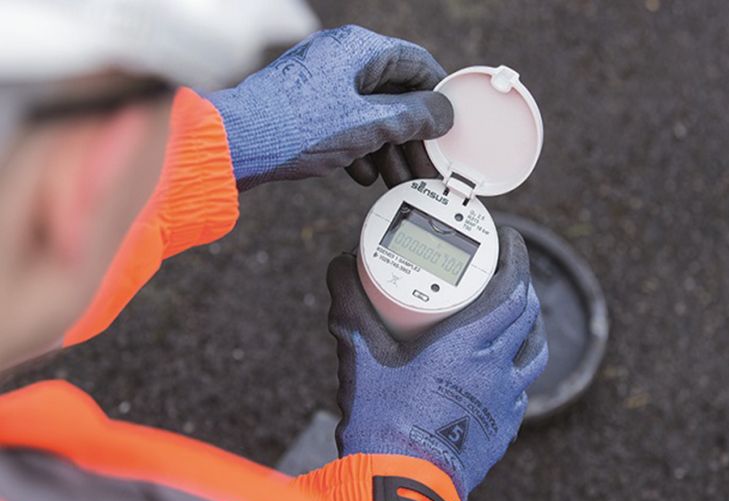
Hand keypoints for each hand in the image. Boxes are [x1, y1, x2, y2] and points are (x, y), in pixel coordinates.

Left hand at [206, 25, 452, 190]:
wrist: (233, 145)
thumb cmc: (295, 127)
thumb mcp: (367, 125)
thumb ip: (412, 118)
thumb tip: (443, 114)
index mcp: (358, 49)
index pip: (416, 64)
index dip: (437, 97)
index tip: (450, 126)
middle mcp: (340, 59)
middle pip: (393, 93)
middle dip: (412, 135)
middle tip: (428, 166)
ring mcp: (321, 82)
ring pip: (370, 112)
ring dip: (388, 147)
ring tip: (399, 178)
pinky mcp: (305, 106)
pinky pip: (345, 123)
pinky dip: (360, 147)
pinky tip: (363, 173)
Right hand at [326, 227, 547, 500]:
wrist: (401, 488)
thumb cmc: (383, 422)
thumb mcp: (361, 357)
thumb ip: (350, 307)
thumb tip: (340, 268)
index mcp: (469, 345)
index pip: (512, 289)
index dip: (515, 259)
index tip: (509, 240)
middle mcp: (496, 369)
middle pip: (527, 314)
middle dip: (521, 285)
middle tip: (501, 272)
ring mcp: (505, 401)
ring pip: (534, 350)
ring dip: (528, 325)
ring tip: (511, 315)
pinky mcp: (503, 428)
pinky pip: (522, 387)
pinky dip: (518, 366)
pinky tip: (499, 369)